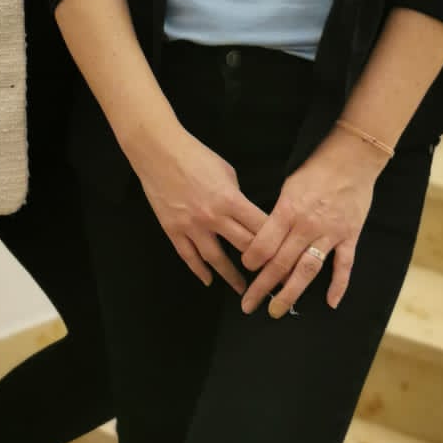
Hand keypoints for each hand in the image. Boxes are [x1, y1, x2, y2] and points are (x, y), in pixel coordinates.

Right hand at [129, 125, 267, 293]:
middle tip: (271, 278)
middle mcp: (213, 217)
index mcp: (230, 200)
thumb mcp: (227, 172)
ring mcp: (191, 226)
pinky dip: (199, 270)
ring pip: (216, 259)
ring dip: (231, 276)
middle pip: (243, 247)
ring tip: (242, 290)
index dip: (275, 242)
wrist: (158, 152)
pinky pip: (188, 256)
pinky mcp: (173, 230)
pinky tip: (208, 280)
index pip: (260, 227)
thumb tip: (244, 214)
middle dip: (260, 264)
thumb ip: (237, 197)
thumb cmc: (195, 156)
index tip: (284, 255)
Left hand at [239, 137, 386, 317]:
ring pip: (308, 270)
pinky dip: (338, 286)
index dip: (251, 261)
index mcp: (288, 211)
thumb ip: (277, 214)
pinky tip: (330, 303)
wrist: (352, 158)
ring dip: (291, 293)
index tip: (244, 270)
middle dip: (262, 287)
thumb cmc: (315, 169)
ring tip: (277, 310)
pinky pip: (344, 265)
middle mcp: (307, 226)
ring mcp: (330, 233)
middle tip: (249, 305)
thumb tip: (261, 239)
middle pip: (281, 263)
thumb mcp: (288, 186)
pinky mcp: (350, 236)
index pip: (264, 244)